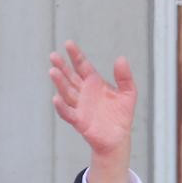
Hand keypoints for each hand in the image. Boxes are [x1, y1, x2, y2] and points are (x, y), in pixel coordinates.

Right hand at [48, 40, 137, 182]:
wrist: (118, 138)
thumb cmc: (121, 115)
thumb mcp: (128, 92)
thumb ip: (125, 76)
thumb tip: (120, 58)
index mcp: (94, 83)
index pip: (82, 66)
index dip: (75, 55)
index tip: (68, 44)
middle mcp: (84, 93)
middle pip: (70, 77)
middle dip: (62, 67)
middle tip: (53, 56)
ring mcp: (80, 107)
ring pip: (67, 92)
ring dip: (59, 83)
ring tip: (53, 71)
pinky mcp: (79, 121)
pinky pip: (68, 113)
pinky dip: (61, 107)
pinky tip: (56, 98)